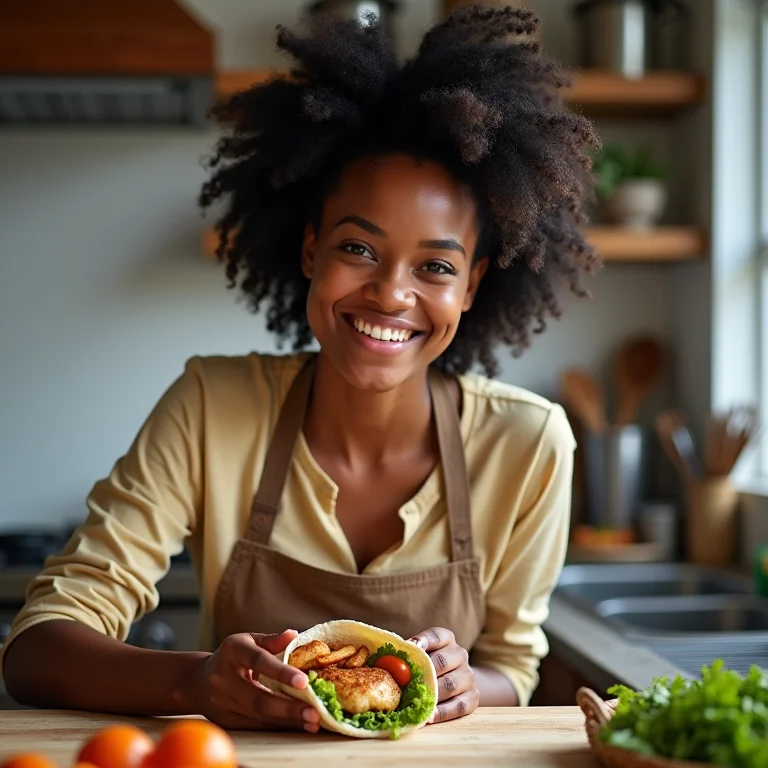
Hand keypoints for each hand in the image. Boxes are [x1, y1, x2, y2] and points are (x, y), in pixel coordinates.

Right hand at [178, 630, 320, 731]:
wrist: (198, 681)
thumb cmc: (231, 656)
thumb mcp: (248, 641)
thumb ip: (271, 640)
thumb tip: (294, 635)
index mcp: (233, 651)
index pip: (258, 661)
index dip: (281, 672)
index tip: (303, 681)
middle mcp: (224, 678)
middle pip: (258, 698)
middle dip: (288, 708)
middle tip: (315, 712)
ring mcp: (222, 702)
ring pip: (258, 715)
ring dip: (287, 720)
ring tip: (312, 722)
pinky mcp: (225, 720)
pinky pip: (255, 725)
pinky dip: (277, 726)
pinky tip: (296, 725)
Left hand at [409, 627, 478, 723]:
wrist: (454, 682)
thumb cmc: (427, 668)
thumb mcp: (419, 657)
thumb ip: (407, 657)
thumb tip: (386, 663)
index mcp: (446, 639)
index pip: (436, 635)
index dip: (424, 640)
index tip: (412, 646)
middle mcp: (460, 654)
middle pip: (443, 661)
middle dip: (424, 673)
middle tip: (406, 683)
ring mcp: (468, 676)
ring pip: (451, 684)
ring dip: (432, 694)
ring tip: (415, 703)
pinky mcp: (473, 696)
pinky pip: (459, 705)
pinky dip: (442, 712)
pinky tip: (428, 716)